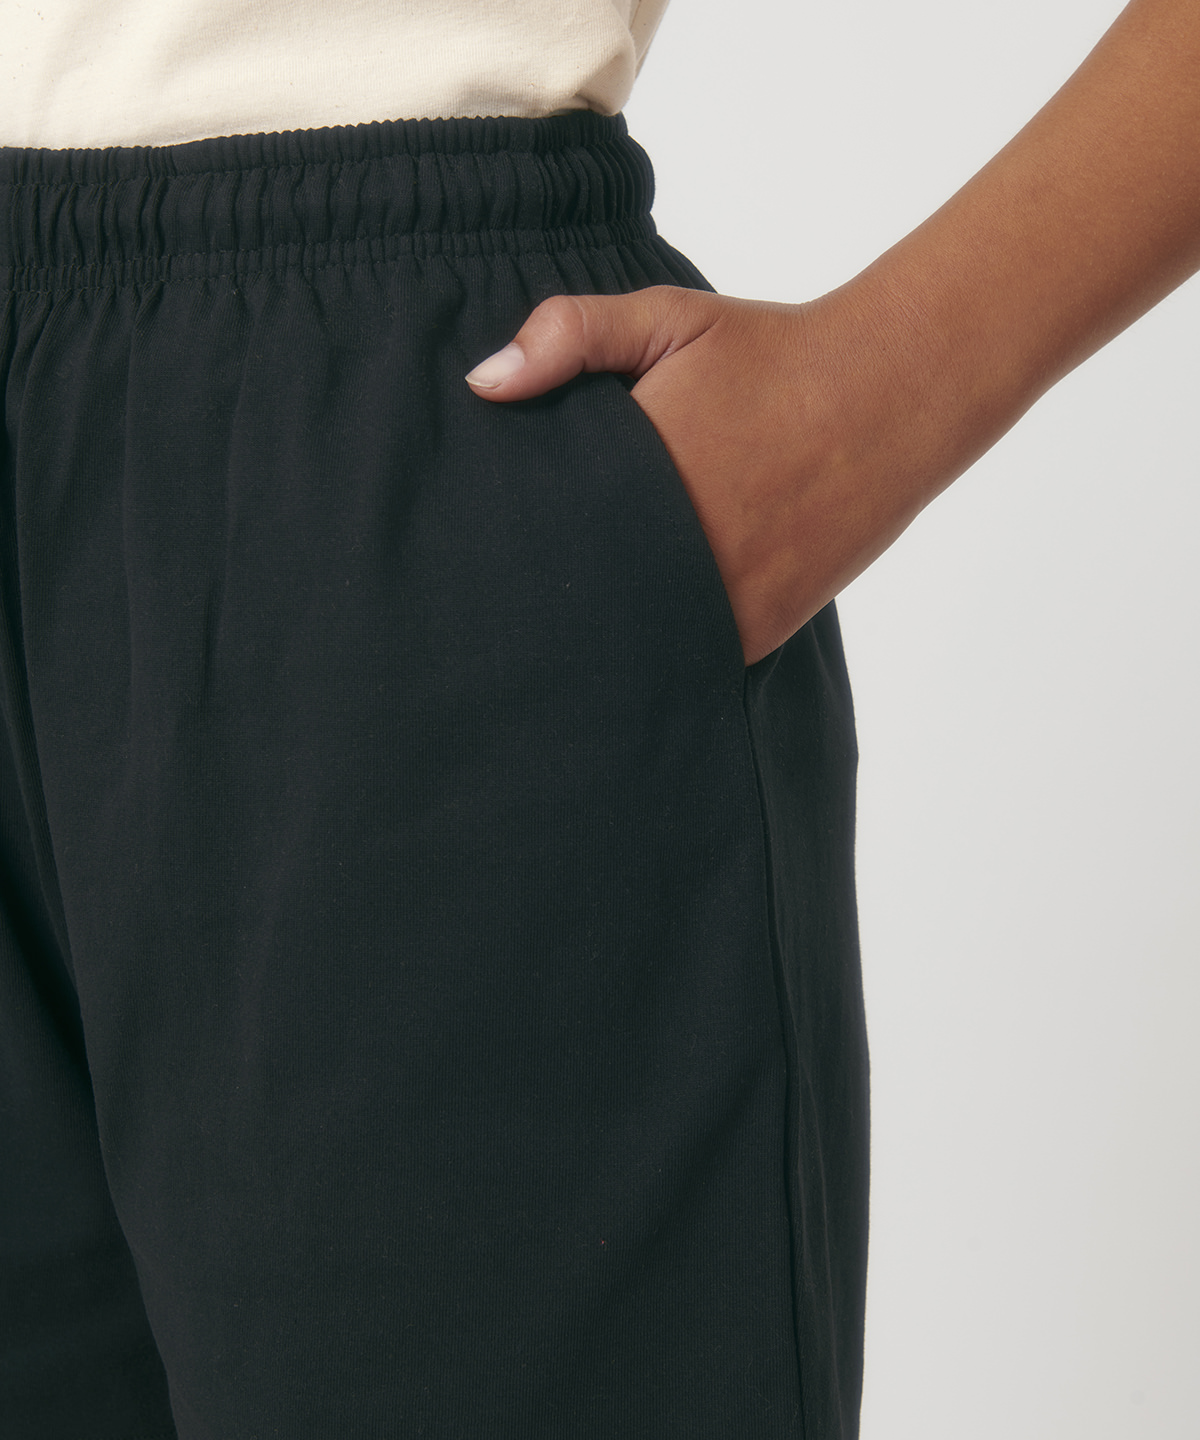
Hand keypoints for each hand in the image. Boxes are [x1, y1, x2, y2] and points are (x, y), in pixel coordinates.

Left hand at [465, 284, 944, 665]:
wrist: (892, 392)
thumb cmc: (772, 354)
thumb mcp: (668, 317)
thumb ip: (568, 335)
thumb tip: (482, 384)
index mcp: (637, 480)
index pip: (540, 539)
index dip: (506, 550)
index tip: (480, 551)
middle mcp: (677, 553)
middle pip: (579, 602)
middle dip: (546, 598)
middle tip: (506, 601)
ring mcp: (720, 602)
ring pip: (630, 642)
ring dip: (600, 632)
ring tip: (559, 627)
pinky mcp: (756, 631)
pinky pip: (684, 657)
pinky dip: (656, 649)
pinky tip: (632, 631)